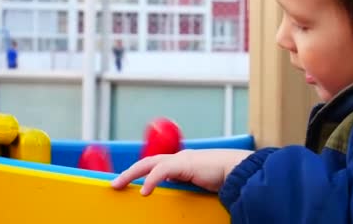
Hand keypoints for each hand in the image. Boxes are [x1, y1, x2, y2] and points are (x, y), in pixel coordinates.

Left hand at [110, 149, 252, 195]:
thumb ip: (188, 186)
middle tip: (115, 184)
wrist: (237, 170)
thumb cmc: (225, 177)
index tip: (129, 182)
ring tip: (118, 184)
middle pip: (147, 162)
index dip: (141, 173)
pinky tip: (145, 191)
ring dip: (131, 174)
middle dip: (129, 172)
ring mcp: (180, 159)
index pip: (156, 165)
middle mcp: (179, 158)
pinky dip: (151, 180)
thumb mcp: (201, 183)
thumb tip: (178, 194)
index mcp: (183, 162)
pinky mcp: (183, 164)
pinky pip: (161, 171)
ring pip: (148, 164)